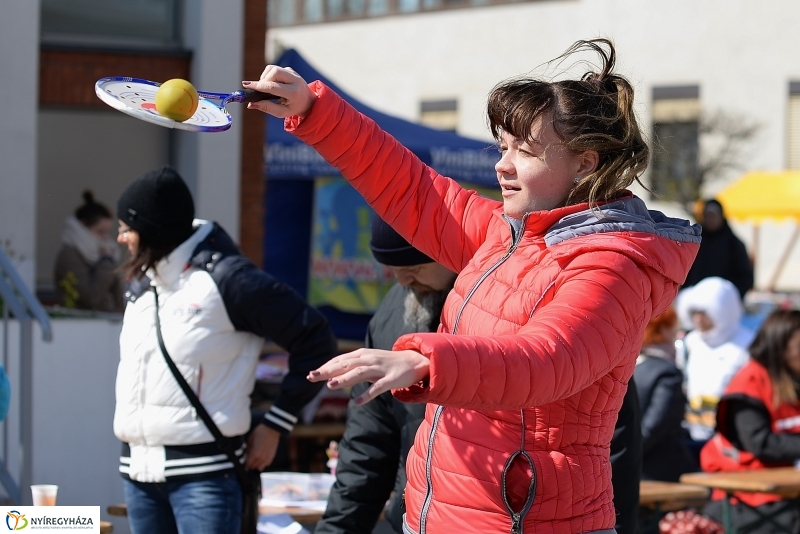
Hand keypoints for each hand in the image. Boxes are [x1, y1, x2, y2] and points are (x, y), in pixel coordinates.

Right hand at [243, 65, 315, 117]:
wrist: (308, 101)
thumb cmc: (293, 107)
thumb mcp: (281, 112)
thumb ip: (266, 108)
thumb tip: (250, 104)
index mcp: (294, 93)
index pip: (273, 87)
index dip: (258, 86)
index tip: (246, 84)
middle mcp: (295, 80)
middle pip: (274, 72)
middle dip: (263, 80)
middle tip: (260, 90)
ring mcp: (293, 73)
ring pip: (272, 68)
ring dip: (265, 77)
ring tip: (268, 88)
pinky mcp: (290, 69)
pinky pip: (274, 68)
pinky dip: (269, 76)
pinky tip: (273, 84)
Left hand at [245, 424, 279, 470]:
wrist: (272, 429)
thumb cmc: (260, 432)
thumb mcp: (250, 439)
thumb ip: (247, 449)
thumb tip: (246, 454)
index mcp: (254, 454)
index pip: (247, 465)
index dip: (244, 464)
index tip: (243, 462)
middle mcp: (261, 458)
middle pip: (253, 467)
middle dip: (250, 464)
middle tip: (249, 459)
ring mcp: (267, 458)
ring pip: (259, 468)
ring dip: (256, 465)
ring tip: (255, 460)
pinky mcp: (272, 456)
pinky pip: (266, 464)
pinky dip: (263, 463)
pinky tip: (261, 458)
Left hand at [307, 349, 429, 405]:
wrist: (415, 361)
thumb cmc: (388, 364)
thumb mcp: (368, 363)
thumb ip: (352, 369)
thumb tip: (332, 376)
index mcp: (362, 355)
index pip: (340, 360)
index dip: (326, 367)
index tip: (311, 374)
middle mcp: (369, 359)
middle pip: (346, 364)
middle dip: (328, 371)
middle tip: (312, 377)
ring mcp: (380, 368)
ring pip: (359, 373)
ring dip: (344, 379)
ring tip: (330, 386)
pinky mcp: (391, 379)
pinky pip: (377, 387)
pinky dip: (366, 395)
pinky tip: (356, 403)